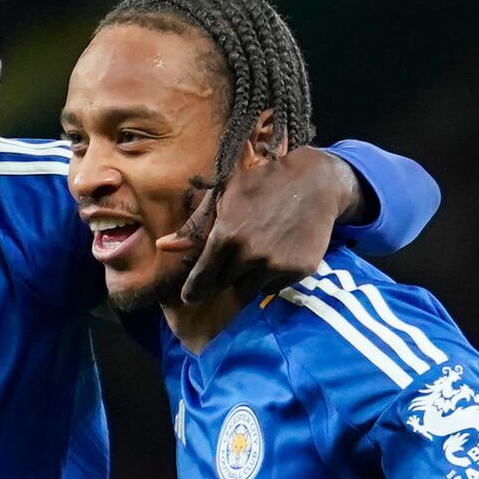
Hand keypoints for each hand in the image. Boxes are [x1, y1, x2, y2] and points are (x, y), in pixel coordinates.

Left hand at [167, 147, 358, 306]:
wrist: (315, 182)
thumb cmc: (262, 183)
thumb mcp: (226, 195)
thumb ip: (195, 226)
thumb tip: (163, 246)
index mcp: (226, 235)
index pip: (202, 278)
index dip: (194, 290)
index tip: (190, 296)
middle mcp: (249, 254)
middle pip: (224, 285)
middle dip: (223, 276)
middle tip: (234, 259)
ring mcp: (274, 265)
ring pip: (248, 290)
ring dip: (247, 279)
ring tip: (257, 253)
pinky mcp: (297, 271)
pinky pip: (273, 288)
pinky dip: (271, 278)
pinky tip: (278, 253)